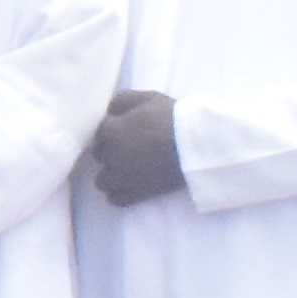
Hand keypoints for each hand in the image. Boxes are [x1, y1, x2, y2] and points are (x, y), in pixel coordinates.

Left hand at [86, 91, 186, 206]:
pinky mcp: (136, 194)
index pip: (99, 131)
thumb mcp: (147, 98)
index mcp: (112, 132)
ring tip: (125, 169)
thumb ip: (121, 101)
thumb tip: (108, 111)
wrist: (197, 145)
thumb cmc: (173, 118)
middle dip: (109, 150)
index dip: (111, 129)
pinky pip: (115, 199)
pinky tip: (129, 184)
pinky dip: (119, 193)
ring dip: (110, 174)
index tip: (124, 129)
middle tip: (127, 147)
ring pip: (101, 181)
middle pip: (99, 155)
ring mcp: (123, 177)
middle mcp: (112, 156)